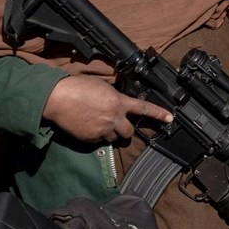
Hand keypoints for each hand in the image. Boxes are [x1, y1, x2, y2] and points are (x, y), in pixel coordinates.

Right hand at [42, 76, 172, 142]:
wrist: (58, 98)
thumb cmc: (78, 88)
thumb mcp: (103, 87)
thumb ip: (115, 96)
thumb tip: (121, 102)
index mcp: (118, 102)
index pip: (143, 108)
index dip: (158, 114)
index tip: (170, 119)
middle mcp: (113, 118)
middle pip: (129, 132)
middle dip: (125, 130)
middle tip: (118, 125)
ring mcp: (102, 130)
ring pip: (114, 138)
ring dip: (110, 133)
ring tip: (98, 124)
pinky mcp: (90, 139)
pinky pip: (99, 141)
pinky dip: (96, 136)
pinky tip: (87, 126)